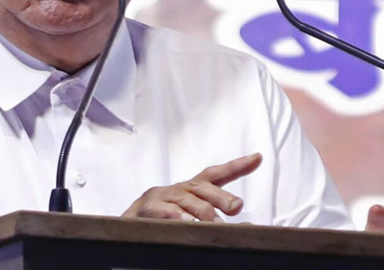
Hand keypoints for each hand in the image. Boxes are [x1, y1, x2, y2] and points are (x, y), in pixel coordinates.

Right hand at [123, 153, 262, 221]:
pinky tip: (187, 223)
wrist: (126, 226)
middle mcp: (178, 189)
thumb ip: (214, 219)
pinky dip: (177, 218)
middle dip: (222, 197)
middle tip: (236, 207)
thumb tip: (246, 224)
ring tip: (216, 225)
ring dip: (203, 213)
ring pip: (187, 201)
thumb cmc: (163, 220)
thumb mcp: (191, 217)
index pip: (215, 174)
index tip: (258, 157)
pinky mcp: (147, 209)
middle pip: (204, 188)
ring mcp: (162, 197)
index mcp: (191, 189)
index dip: (237, 166)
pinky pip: (165, 212)